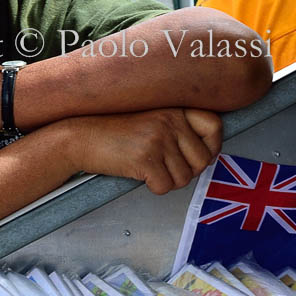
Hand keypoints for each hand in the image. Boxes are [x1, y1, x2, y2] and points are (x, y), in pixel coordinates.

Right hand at [60, 108, 222, 194]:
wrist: (80, 137)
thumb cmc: (114, 130)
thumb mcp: (150, 117)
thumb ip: (177, 126)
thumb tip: (207, 151)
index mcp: (173, 107)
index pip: (215, 125)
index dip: (212, 146)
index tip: (200, 154)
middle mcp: (170, 120)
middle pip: (203, 159)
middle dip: (187, 171)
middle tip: (167, 168)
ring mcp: (159, 138)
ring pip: (185, 178)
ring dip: (168, 180)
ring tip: (149, 168)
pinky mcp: (146, 158)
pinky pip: (165, 187)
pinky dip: (153, 187)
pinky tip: (139, 174)